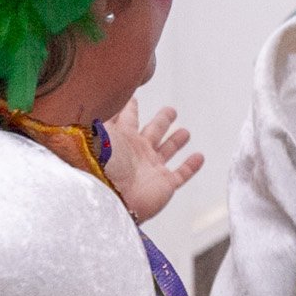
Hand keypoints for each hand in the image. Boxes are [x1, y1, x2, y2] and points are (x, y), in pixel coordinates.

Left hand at [104, 96, 203, 222]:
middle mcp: (137, 152)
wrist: (108, 198)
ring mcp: (151, 169)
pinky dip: (191, 166)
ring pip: (167, 150)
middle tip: (170, 110)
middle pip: (153, 131)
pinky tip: (199, 157)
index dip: (131, 107)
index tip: (134, 97)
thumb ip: (101, 114)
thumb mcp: (96, 131)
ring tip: (185, 132)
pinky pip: (181, 174)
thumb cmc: (98, 165)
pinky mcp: (164, 184)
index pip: (127, 118)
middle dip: (161, 120)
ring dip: (176, 142)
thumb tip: (98, 97)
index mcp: (121, 138)